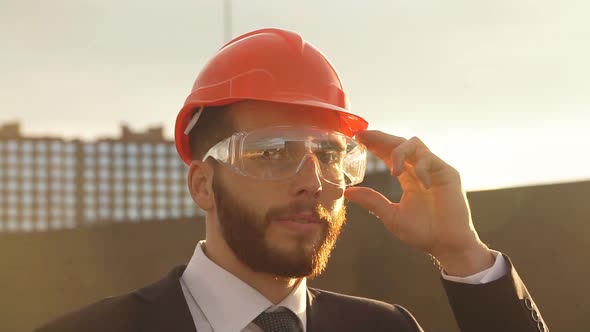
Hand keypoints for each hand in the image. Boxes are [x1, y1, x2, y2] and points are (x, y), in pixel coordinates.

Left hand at [344, 131, 493, 275]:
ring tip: (394, 171)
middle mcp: (420, 169)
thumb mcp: (391, 216)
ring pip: (415, 144)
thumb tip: (348, 192)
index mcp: (408, 177)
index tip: (359, 137)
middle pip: (400, 143)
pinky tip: (422, 184)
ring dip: (400, 152)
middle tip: (364, 136)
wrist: (447, 245)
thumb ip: (372, 201)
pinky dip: (422, 168)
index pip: (390, 153)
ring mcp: (434, 169)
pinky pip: (430, 160)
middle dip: (381, 138)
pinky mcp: (448, 173)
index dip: (375, 144)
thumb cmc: (422, 233)